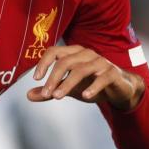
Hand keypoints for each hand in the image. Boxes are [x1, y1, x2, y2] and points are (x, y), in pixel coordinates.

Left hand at [27, 45, 143, 110]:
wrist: (120, 89)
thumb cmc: (91, 83)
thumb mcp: (68, 88)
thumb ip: (50, 90)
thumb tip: (28, 95)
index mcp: (74, 53)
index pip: (54, 51)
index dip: (44, 63)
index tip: (36, 78)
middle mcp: (86, 54)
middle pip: (65, 61)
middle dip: (53, 78)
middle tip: (46, 93)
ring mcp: (100, 62)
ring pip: (81, 70)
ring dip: (67, 83)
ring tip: (58, 97)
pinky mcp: (113, 73)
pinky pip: (102, 78)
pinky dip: (93, 87)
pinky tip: (85, 96)